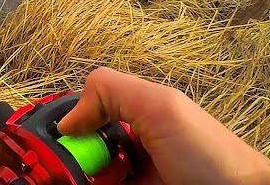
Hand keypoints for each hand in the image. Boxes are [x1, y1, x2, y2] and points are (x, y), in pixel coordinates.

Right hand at [58, 68, 269, 184]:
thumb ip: (112, 93)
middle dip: (72, 161)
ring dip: (81, 176)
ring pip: (94, 175)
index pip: (85, 113)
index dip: (68, 128)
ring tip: (73, 179)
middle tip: (69, 171)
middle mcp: (134, 147)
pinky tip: (82, 184)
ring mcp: (138, 176)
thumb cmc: (212, 157)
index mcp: (138, 115)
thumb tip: (68, 118)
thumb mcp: (161, 108)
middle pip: (84, 151)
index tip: (58, 146)